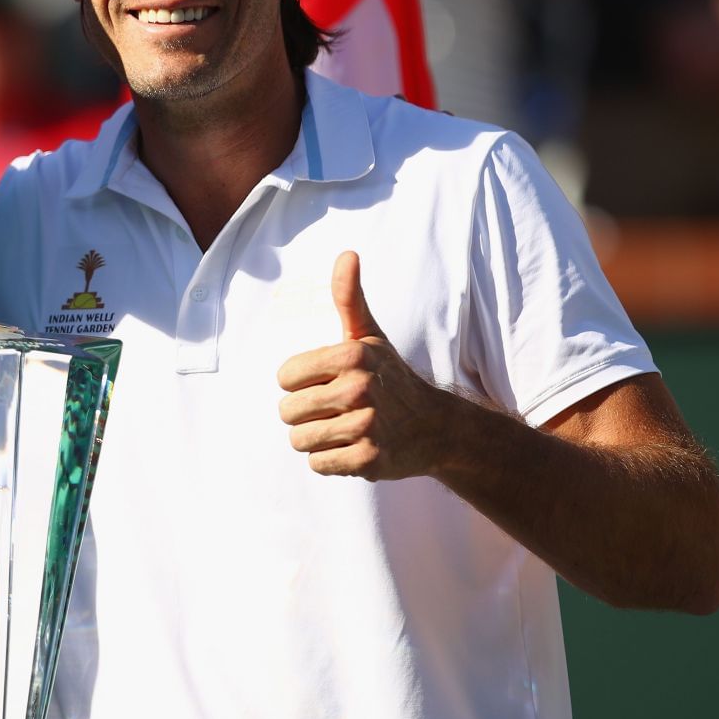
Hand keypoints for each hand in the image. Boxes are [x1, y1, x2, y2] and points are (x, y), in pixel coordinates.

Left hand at [276, 251, 448, 479]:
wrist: (434, 426)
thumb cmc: (389, 376)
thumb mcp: (368, 334)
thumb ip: (349, 298)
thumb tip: (347, 254)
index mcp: (352, 355)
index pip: (285, 378)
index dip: (299, 384)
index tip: (327, 382)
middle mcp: (359, 389)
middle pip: (288, 413)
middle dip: (305, 414)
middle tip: (336, 409)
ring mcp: (365, 426)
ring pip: (299, 441)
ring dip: (315, 439)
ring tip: (343, 428)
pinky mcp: (368, 460)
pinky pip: (318, 464)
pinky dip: (330, 460)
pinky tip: (353, 447)